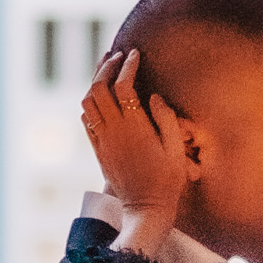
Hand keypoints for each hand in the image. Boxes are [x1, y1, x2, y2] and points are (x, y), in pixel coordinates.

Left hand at [81, 46, 190, 253]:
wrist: (146, 209)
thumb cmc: (167, 181)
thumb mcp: (176, 150)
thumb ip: (166, 119)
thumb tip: (153, 96)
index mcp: (135, 128)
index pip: (124, 86)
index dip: (128, 65)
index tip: (134, 54)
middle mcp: (115, 131)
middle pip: (99, 88)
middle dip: (106, 66)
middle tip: (115, 54)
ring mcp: (103, 141)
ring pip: (88, 102)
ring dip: (94, 82)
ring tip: (104, 69)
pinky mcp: (98, 151)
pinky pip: (86, 120)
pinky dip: (90, 103)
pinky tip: (99, 97)